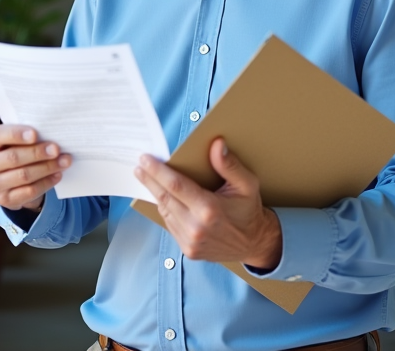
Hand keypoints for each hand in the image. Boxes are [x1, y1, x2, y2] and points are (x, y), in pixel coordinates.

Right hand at [0, 124, 71, 211]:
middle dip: (37, 152)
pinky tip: (57, 174)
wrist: (11, 177)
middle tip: (56, 149)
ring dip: (47, 167)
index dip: (16, 134)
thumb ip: (25, 135)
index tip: (35, 134)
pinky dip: (46, 182)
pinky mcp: (4, 200)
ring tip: (64, 161)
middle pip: (12, 157)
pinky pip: (29, 191)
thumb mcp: (14, 139)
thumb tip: (50, 133)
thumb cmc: (15, 149)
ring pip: (23, 175)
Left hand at [134, 137, 281, 269]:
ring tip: (148, 179)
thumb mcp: (247, 184)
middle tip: (139, 166)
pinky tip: (164, 198)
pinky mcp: (188, 250)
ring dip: (156, 194)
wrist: (254, 244)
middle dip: (150, 180)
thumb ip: (230, 165)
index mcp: (210, 209)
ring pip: (165, 212)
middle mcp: (197, 227)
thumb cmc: (249, 210)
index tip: (145, 160)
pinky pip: (171, 225)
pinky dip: (166, 209)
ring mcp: (191, 241)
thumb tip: (216, 144)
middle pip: (165, 198)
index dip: (157, 171)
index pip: (176, 185)